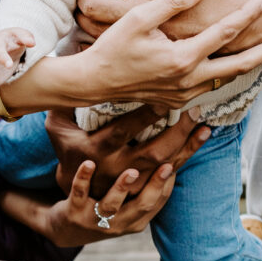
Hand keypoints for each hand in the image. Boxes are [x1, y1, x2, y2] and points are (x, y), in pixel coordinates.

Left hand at [41, 159, 176, 246]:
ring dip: (122, 188)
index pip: (158, 201)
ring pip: (111, 205)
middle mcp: (118, 223)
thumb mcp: (127, 205)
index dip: (170, 182)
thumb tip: (171, 154)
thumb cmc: (103, 210)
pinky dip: (83, 179)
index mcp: (136, 221)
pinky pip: (79, 194)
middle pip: (143, 206)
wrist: (65, 230)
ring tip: (131, 171)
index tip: (178, 160)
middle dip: (156, 186)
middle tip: (168, 165)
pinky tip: (89, 163)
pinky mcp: (73, 212)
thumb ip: (144, 186)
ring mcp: (95, 220)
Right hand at [46, 105, 210, 198]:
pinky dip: (185, 163)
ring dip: (186, 150)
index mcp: (92, 151)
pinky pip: (168, 184)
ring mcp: (128, 189)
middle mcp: (111, 171)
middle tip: (193, 111)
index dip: (143, 117)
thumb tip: (71, 60)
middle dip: (174, 134)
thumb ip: (64, 99)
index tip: (164, 98)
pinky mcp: (141, 200)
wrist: (76, 199)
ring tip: (204, 129)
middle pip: (149, 153)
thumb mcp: (57, 128)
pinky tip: (198, 145)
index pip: (120, 132)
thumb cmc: (70, 153)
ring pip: (162, 171)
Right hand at [78, 0, 261, 109]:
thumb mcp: (138, 18)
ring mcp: (183, 94)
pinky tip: (228, 65)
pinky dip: (223, 75)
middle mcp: (188, 80)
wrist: (92, 82)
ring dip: (246, 64)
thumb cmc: (112, 48)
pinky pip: (208, 87)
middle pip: (240, 65)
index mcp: (182, 59)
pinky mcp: (175, 101)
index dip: (248, 15)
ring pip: (225, 79)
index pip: (225, 33)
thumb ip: (173, 2)